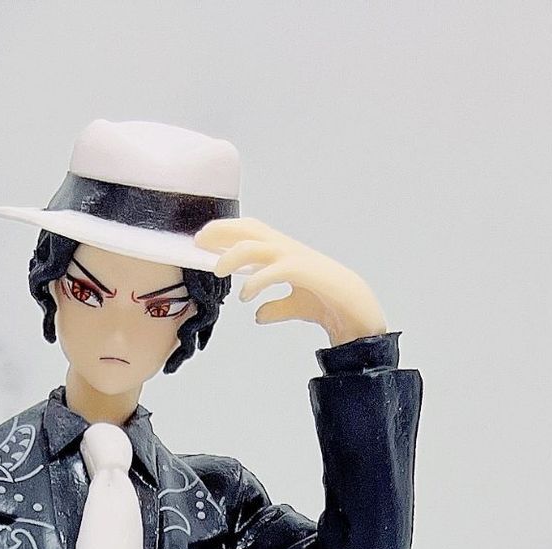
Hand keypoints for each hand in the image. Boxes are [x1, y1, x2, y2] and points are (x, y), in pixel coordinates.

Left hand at [195, 217, 387, 344]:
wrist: (354, 308)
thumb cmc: (324, 301)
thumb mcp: (294, 305)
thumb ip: (275, 307)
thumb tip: (257, 315)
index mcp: (282, 251)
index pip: (250, 232)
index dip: (226, 231)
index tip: (202, 240)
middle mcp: (287, 249)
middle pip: (250, 230)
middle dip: (222, 232)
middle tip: (198, 242)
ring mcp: (295, 258)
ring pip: (257, 246)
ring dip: (233, 256)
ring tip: (218, 271)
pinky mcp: (304, 272)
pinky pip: (275, 271)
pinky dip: (256, 282)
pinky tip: (246, 297)